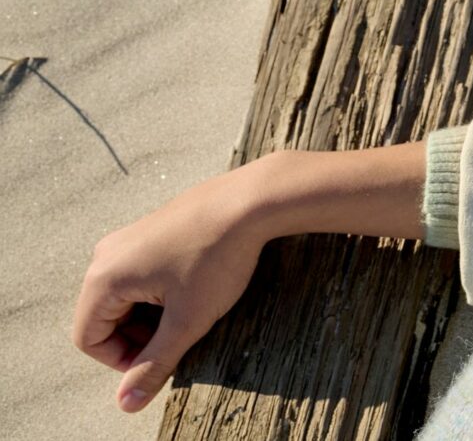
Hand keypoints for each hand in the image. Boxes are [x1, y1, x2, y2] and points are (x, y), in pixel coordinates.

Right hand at [72, 161, 272, 412]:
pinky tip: (194, 286)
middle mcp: (104, 255)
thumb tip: (127, 405)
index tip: (162, 359)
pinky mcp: (147, 231)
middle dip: (138, 336)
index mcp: (103, 278)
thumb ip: (154, 364)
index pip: (88, 339)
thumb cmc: (218, 258)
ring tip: (191, 311)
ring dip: (150, 315)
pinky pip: (137, 274)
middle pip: (102, 317)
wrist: (250, 201)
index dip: (122, 360)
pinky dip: (158, 292)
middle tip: (181, 336)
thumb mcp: (188, 321)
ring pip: (122, 296)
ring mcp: (125, 239)